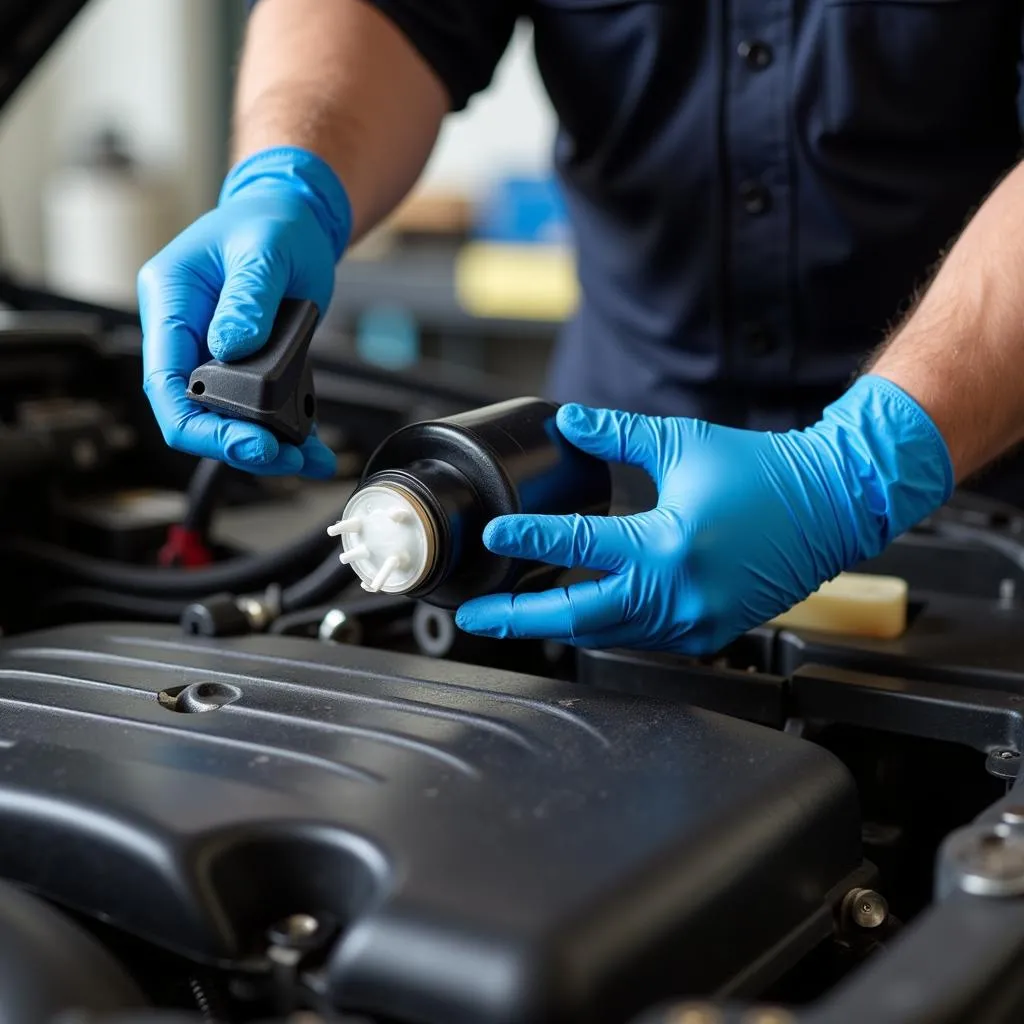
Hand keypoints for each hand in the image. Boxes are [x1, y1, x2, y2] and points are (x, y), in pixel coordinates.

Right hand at [138, 146, 350, 476]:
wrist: (296, 217)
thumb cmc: (272, 221)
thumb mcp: (264, 249)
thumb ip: (248, 297)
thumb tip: (231, 346)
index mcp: (171, 301)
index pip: (166, 383)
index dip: (201, 424)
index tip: (249, 442)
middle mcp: (186, 333)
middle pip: (194, 411)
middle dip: (237, 443)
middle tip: (285, 455)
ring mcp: (213, 353)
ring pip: (226, 418)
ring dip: (266, 444)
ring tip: (308, 456)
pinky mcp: (246, 365)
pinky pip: (258, 409)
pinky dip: (287, 430)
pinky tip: (314, 448)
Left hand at [456, 376, 952, 653]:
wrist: (832, 505)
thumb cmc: (765, 474)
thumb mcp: (682, 443)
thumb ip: (616, 436)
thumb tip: (570, 423)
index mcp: (668, 543)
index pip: (578, 546)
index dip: (529, 541)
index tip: (495, 537)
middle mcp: (678, 592)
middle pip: (579, 617)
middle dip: (519, 619)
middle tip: (477, 616)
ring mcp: (695, 620)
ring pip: (608, 634)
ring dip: (560, 625)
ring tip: (516, 616)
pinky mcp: (709, 633)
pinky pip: (642, 637)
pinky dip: (607, 626)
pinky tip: (579, 615)